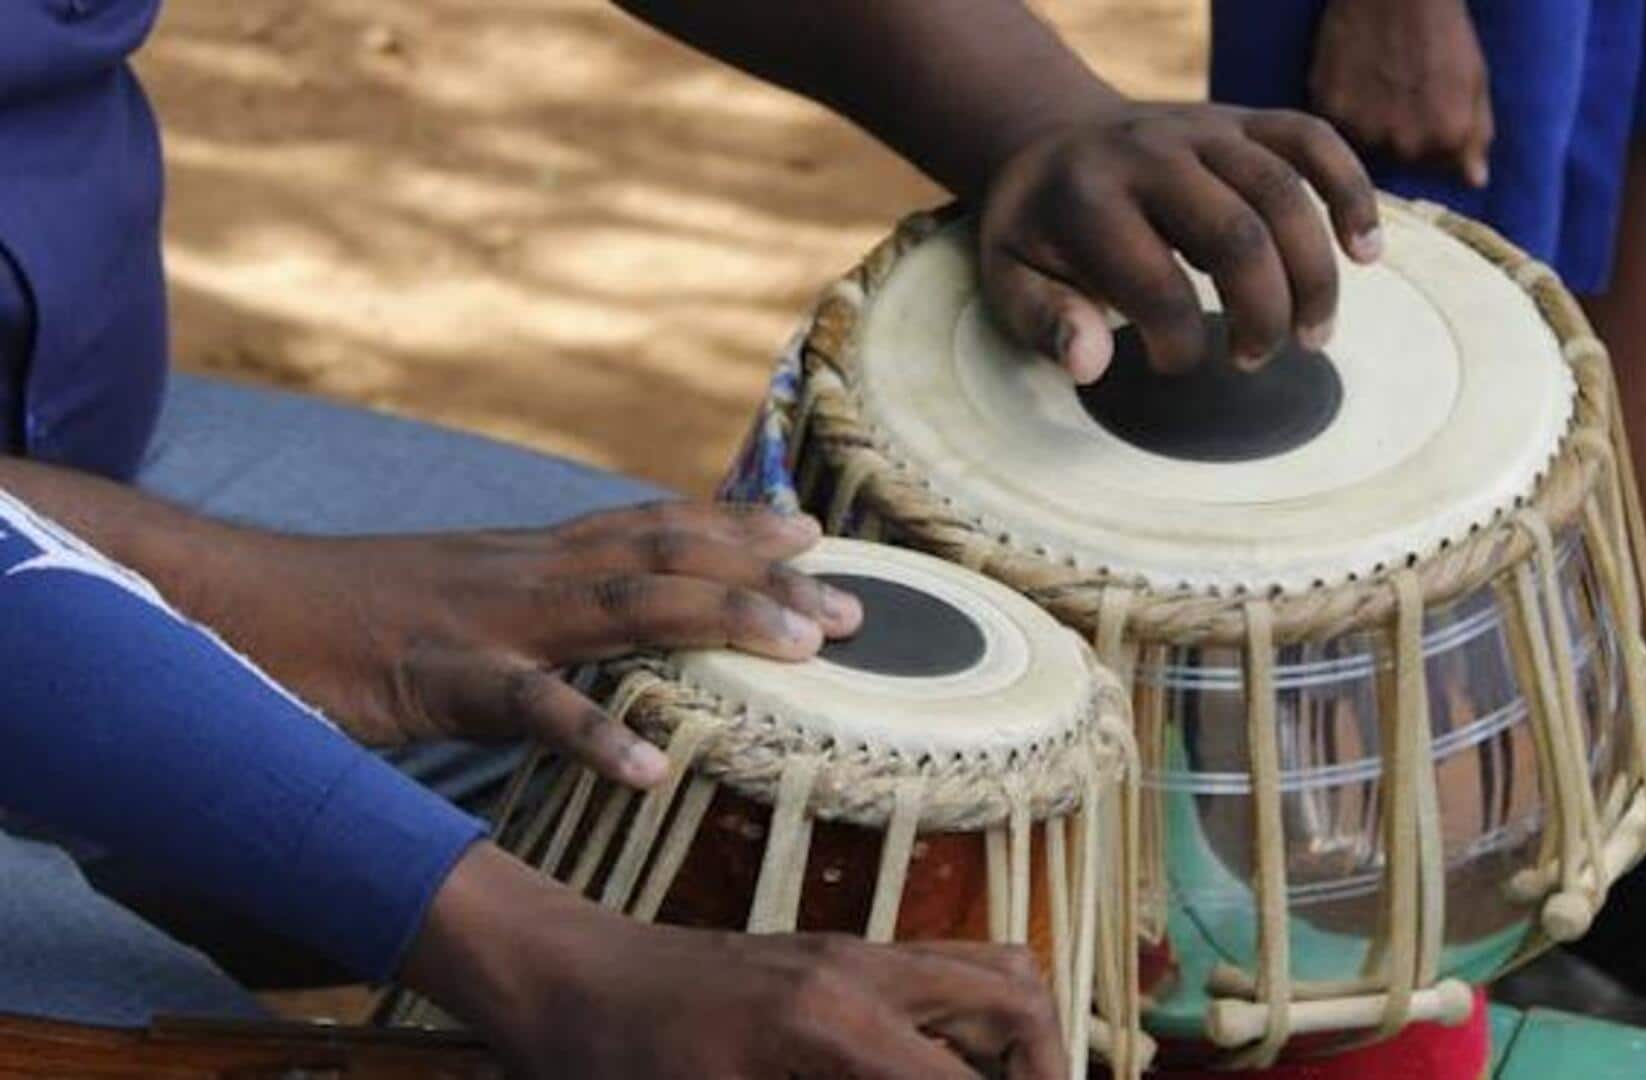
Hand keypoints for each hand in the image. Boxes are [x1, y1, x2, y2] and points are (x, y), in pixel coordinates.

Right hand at [205, 503, 858, 785]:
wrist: (230, 601)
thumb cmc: (346, 618)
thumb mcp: (458, 601)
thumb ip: (529, 609)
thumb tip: (591, 635)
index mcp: (529, 555)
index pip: (650, 526)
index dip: (734, 525)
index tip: (811, 531)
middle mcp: (525, 570)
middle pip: (667, 557)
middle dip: (766, 576)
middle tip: (855, 605)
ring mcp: (488, 618)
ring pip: (624, 607)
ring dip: (722, 621)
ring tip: (804, 647)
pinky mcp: (439, 675)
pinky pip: (528, 707)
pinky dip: (592, 734)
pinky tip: (648, 768)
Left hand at [406, 844, 1068, 1078]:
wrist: (563, 980)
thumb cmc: (615, 1063)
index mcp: (832, 1025)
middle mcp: (862, 970)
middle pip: (1019, 993)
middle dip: (1047, 1068)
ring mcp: (853, 952)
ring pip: (993, 969)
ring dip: (1022, 1040)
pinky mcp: (839, 954)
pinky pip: (946, 974)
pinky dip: (974, 1028)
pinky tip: (942, 1076)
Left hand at [978, 101, 1380, 381]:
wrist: (1049, 141)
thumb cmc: (1039, 231)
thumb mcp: (1009, 280)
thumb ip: (1045, 323)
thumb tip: (1091, 363)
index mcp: (1088, 201)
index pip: (1157, 286)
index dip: (1178, 346)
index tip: (1174, 367)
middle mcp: (1150, 155)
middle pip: (1237, 237)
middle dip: (1262, 314)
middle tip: (1256, 360)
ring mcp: (1202, 129)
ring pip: (1284, 193)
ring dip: (1313, 274)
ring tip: (1314, 335)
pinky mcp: (1240, 118)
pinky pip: (1312, 140)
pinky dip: (1350, 191)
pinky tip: (1366, 251)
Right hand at [1308, 0, 1492, 187]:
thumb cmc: (1441, 28)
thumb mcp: (1475, 79)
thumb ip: (1476, 134)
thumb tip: (1475, 181)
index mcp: (1446, 139)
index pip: (1437, 169)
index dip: (1433, 140)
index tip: (1429, 109)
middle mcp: (1405, 144)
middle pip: (1399, 161)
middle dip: (1401, 134)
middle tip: (1401, 89)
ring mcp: (1363, 130)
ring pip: (1365, 145)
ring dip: (1369, 124)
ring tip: (1377, 80)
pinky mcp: (1329, 111)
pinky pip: (1334, 125)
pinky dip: (1342, 107)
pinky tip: (1354, 76)